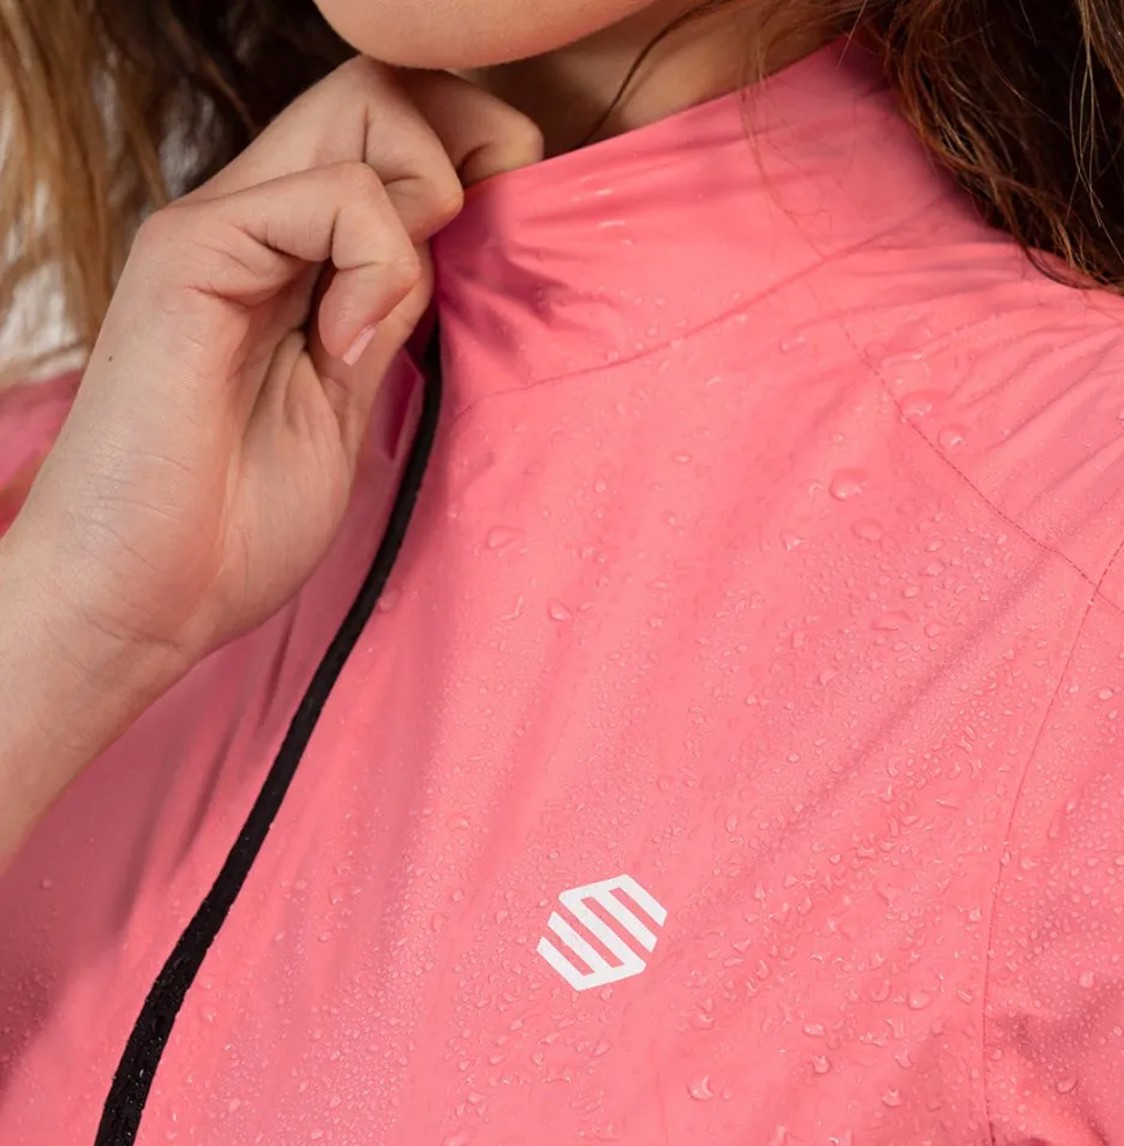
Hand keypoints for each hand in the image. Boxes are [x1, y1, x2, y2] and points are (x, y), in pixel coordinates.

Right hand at [5, 59, 540, 684]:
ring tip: (378, 327)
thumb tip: (443, 243)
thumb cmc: (238, 523)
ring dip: (425, 207)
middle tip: (475, 241)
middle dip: (469, 144)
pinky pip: (332, 194)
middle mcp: (255, 218)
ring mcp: (221, 227)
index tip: (500, 237)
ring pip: (368, 110)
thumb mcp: (347, 400)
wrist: (145, 595)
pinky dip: (378, 266)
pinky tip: (345, 345)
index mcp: (290, 253)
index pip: (391, 131)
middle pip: (384, 92)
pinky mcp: (192, 252)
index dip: (468, 156)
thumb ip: (386, 314)